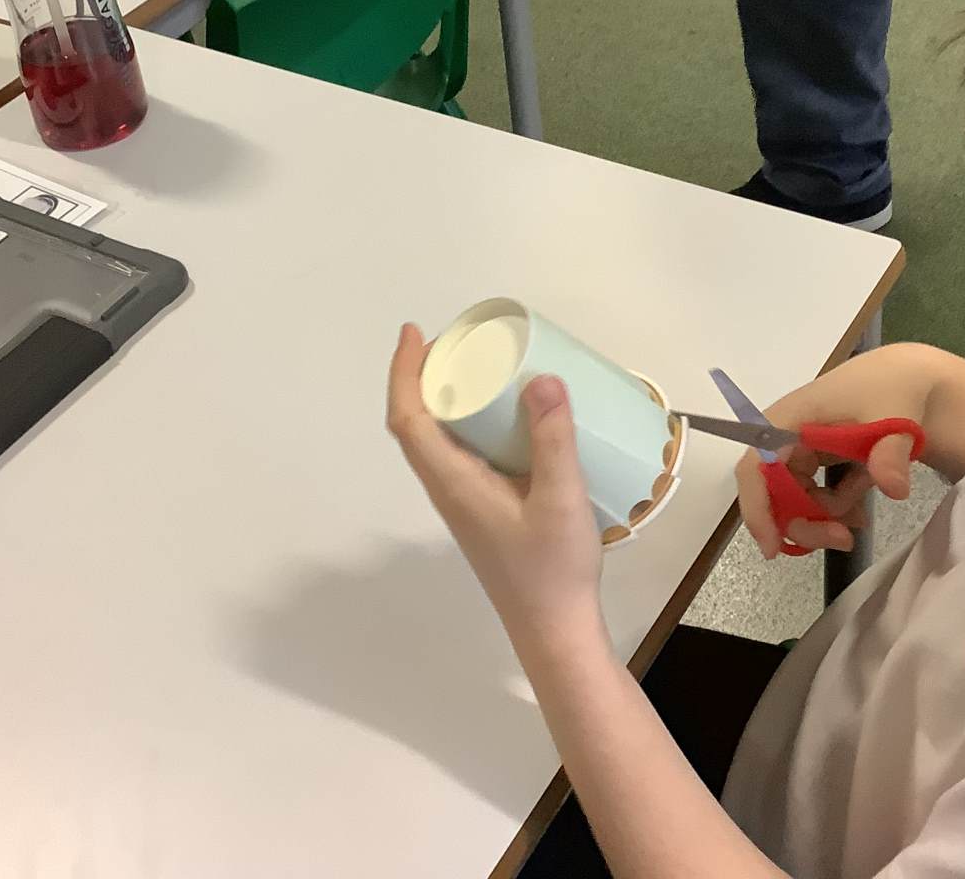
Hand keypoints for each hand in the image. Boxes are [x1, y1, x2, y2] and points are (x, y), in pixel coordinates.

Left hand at [386, 324, 603, 641]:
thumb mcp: (561, 499)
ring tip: (478, 367)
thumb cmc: (552, 570)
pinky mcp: (484, 510)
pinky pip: (463, 454)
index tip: (414, 333)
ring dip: (445, 400)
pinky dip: (471, 423)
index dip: (403, 372)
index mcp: (453, 483)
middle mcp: (449, 490)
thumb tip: (542, 378)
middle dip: (424, 376)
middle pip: (416, 425)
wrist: (555, 631)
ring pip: (438, 441)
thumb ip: (553, 440)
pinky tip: (509, 418)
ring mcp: (464, 503)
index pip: (407, 419)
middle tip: (457, 340)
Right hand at [734, 351, 923, 559]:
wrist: (908, 378)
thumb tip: (894, 489)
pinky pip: (811, 496)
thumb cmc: (892, 388)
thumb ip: (891, 453)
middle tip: (842, 540)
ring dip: (821, 520)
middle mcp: (786, 436)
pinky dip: (832, 511)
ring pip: (793, 500)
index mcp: (790, 419)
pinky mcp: (816, 460)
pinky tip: (858, 509)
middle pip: (773, 492)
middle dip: (802, 523)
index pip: (757, 465)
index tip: (772, 546)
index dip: (757, 507)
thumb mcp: (896, 417)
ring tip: (859, 521)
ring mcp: (800, 450)